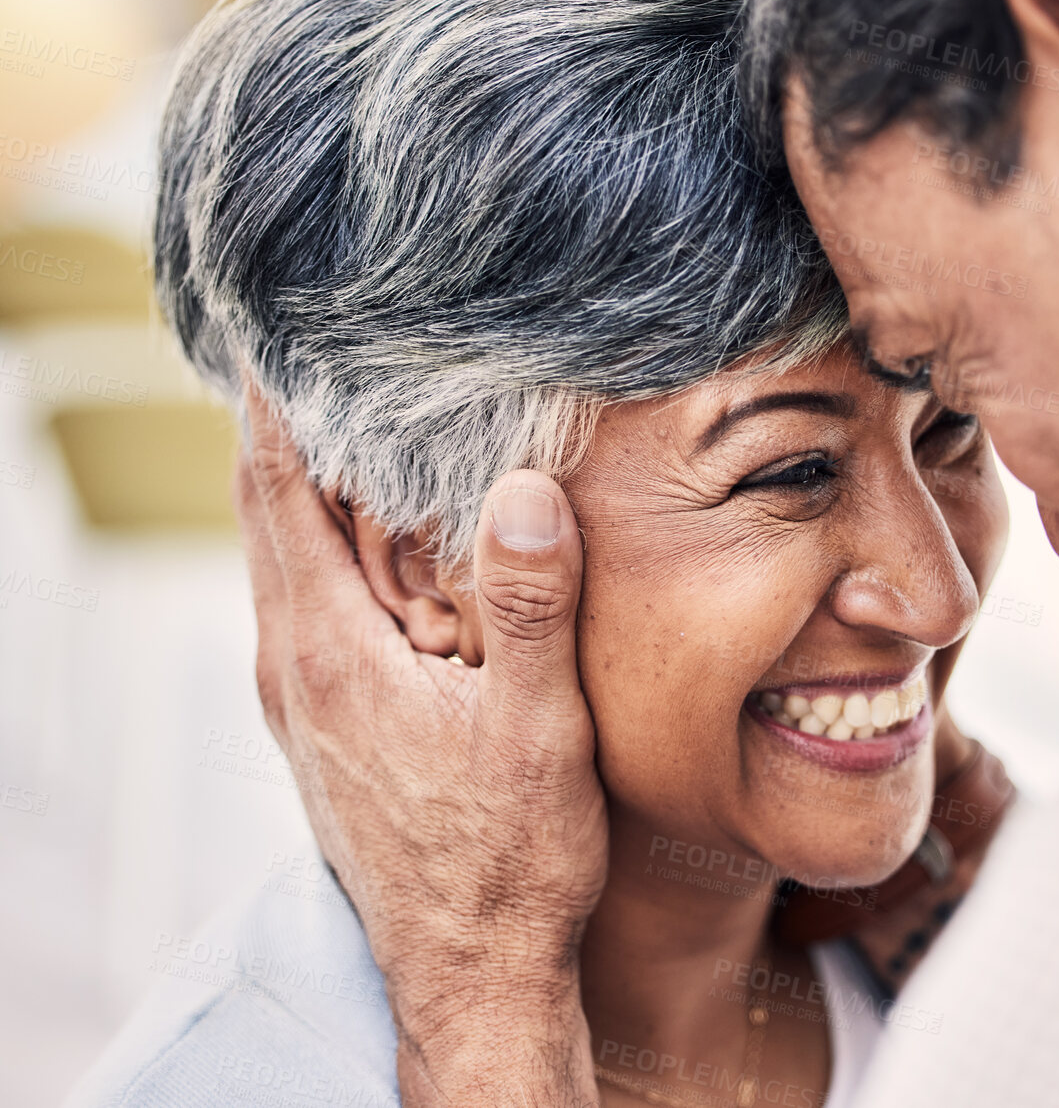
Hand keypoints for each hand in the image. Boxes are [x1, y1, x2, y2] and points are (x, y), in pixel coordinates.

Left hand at [235, 389, 604, 1106]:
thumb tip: (524, 486)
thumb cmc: (509, 859)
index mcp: (329, 656)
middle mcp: (295, 675)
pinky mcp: (325, 738)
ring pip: (280, 572)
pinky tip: (362, 554)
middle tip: (314, 361)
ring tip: (335, 435)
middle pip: (265, 525)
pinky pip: (301, 616)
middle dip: (278, 438)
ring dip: (296, 498)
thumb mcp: (536, 728)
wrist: (470, 974)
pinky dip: (316, 558)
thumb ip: (529, 604)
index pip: (277, 501)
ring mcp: (302, 712)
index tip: (279, 340)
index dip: (271, 413)